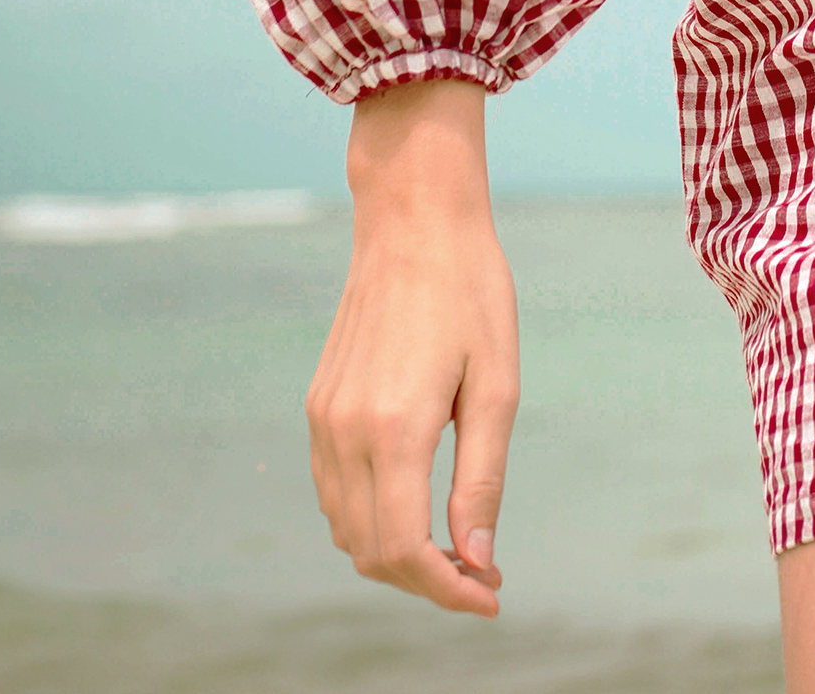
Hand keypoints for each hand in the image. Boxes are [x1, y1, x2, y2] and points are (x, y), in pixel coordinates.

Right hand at [307, 79, 518, 617]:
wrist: (414, 220)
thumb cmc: (471, 292)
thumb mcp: (497, 384)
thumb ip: (482, 479)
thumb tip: (477, 558)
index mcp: (392, 428)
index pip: (402, 549)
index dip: (446, 589)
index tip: (491, 594)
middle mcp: (344, 432)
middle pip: (369, 551)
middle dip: (425, 578)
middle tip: (481, 572)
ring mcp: (323, 419)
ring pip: (345, 528)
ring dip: (394, 553)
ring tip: (453, 543)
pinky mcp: (318, 405)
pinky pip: (332, 491)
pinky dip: (368, 518)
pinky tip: (414, 504)